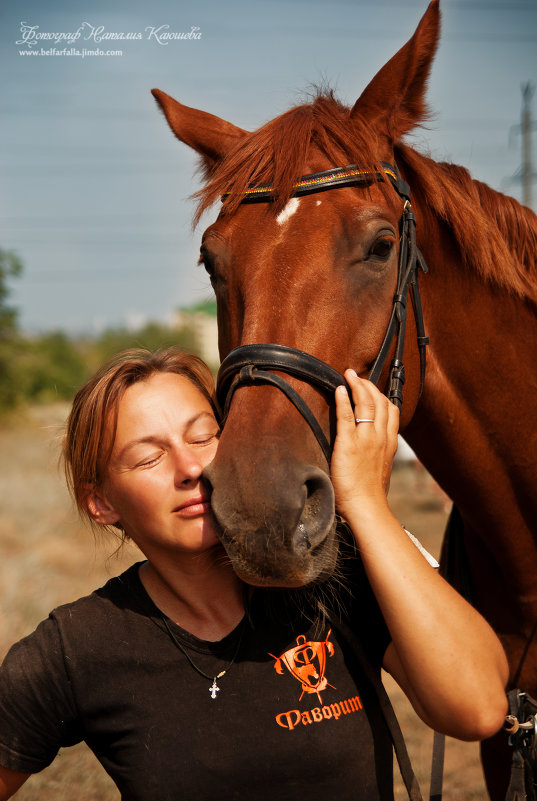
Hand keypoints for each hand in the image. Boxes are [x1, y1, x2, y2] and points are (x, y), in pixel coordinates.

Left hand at [330, 369, 398, 519]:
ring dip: (357, 386)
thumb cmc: (371, 495)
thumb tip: (375, 453)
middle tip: (357, 376)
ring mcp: (365, 439)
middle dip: (368, 385)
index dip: (382, 396)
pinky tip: (339, 390)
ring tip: (349, 375)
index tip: (373, 389)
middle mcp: (380, 437)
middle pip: (379, 402)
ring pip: (366, 404)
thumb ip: (380, 456)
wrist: (366, 507)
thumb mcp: (382, 470)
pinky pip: (346, 416)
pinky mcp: (348, 444)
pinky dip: (343, 400)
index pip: (391, 411)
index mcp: (389, 444)